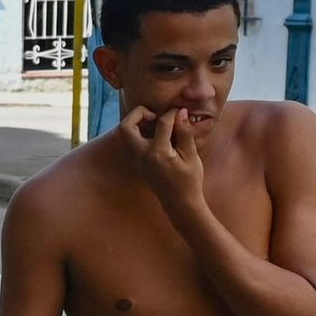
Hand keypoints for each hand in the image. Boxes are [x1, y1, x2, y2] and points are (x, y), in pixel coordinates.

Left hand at [122, 103, 211, 219]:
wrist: (180, 204)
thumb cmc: (189, 181)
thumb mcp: (191, 156)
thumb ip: (185, 133)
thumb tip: (181, 112)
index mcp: (158, 153)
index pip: (161, 123)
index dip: (172, 113)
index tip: (180, 113)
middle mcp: (142, 156)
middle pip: (126, 126)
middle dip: (139, 113)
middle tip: (155, 115)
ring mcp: (137, 160)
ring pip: (124, 134)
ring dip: (136, 123)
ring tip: (154, 123)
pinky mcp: (137, 162)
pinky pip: (130, 142)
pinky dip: (138, 132)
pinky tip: (154, 134)